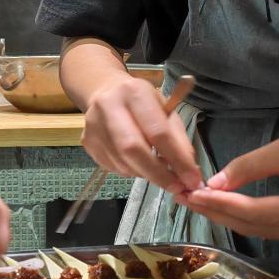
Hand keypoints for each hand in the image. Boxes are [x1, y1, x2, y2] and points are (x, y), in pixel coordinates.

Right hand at [82, 75, 201, 192]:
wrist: (105, 91)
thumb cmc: (142, 102)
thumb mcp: (166, 111)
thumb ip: (178, 139)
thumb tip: (189, 173)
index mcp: (134, 93)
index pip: (157, 131)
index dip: (177, 159)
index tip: (191, 179)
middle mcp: (108, 106)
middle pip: (132, 149)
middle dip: (158, 173)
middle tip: (175, 187)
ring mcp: (93, 125)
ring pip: (122, 162)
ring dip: (145, 173)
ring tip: (157, 171)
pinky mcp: (87, 142)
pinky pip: (112, 167)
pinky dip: (131, 171)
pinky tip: (137, 162)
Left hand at [175, 111, 278, 243]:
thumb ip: (247, 167)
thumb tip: (211, 183)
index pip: (256, 212)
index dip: (221, 203)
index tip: (191, 192)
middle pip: (254, 226)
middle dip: (217, 210)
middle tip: (182, 195)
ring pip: (257, 228)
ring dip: (224, 214)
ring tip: (193, 198)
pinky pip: (266, 226)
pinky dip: (240, 214)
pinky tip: (217, 202)